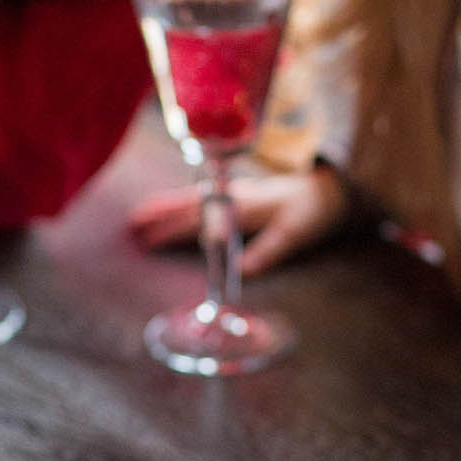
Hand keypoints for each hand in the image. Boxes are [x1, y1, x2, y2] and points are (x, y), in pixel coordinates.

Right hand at [128, 166, 350, 275]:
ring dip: (164, 207)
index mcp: (241, 205)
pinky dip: (179, 204)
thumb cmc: (311, 210)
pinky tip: (171, 209)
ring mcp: (233, 193)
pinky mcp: (238, 195)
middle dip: (158, 216)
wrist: (329, 188)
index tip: (147, 239)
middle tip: (130, 226)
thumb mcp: (293, 234)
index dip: (171, 230)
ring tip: (139, 215)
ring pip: (190, 200)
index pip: (198, 219)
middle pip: (187, 206)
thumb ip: (266, 252)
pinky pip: (200, 199)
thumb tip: (239, 273)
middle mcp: (232, 195)